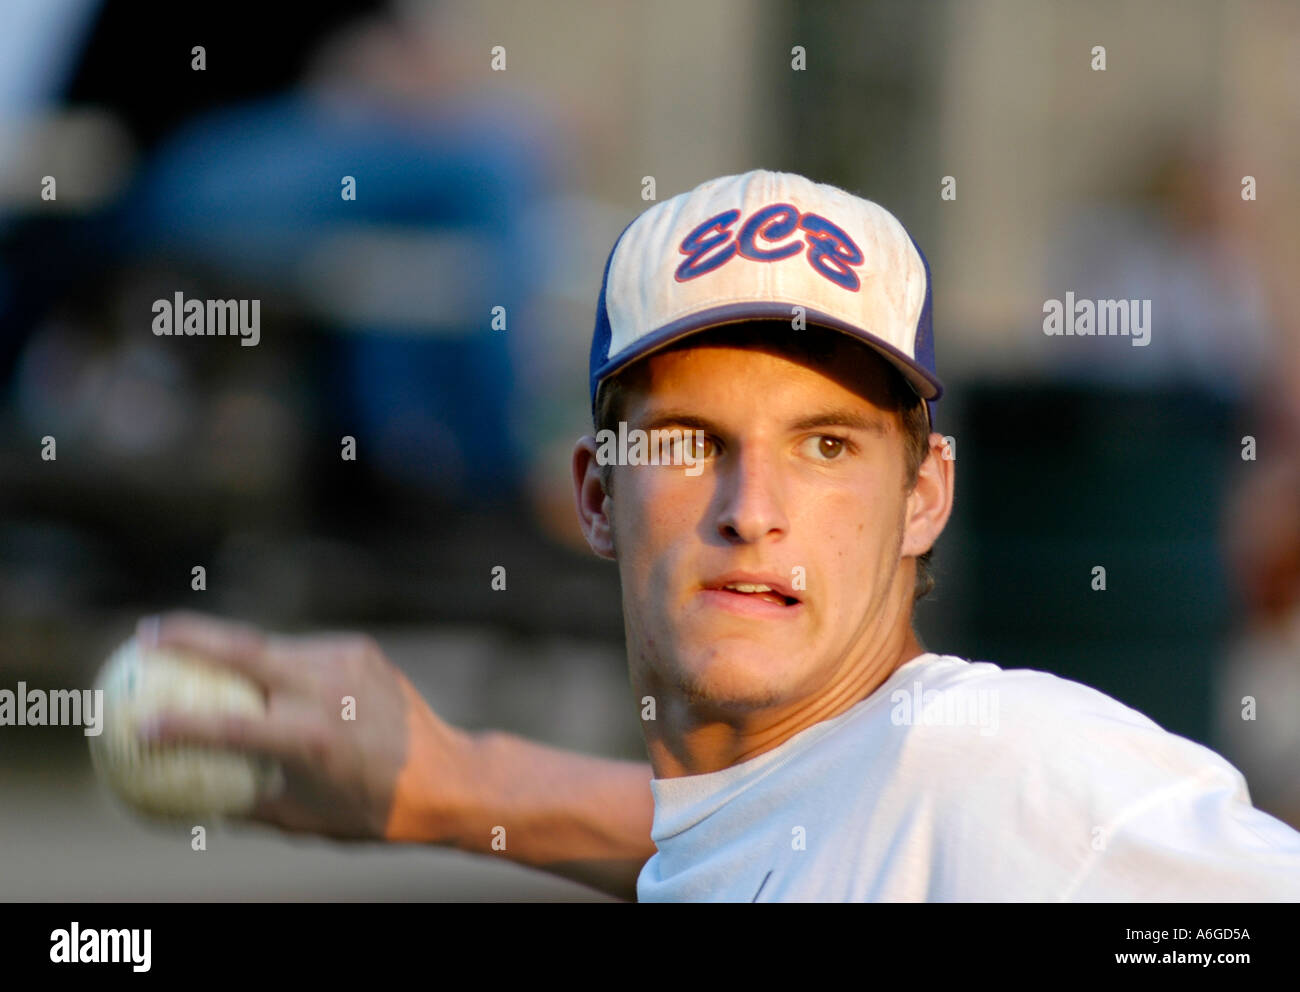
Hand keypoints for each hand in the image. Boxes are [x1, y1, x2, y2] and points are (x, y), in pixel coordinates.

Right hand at [135, 611, 470, 841]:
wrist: (446, 774)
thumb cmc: (372, 809)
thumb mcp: (305, 822)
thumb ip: (247, 807)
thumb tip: (193, 801)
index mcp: (310, 739)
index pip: (230, 727)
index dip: (179, 725)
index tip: (139, 724)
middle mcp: (326, 690)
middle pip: (244, 650)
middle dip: (187, 636)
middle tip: (144, 634)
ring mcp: (345, 661)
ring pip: (273, 647)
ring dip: (237, 653)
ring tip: (193, 653)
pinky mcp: (359, 649)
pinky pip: (304, 651)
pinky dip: (279, 663)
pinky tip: (261, 673)